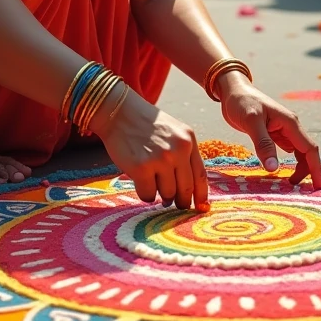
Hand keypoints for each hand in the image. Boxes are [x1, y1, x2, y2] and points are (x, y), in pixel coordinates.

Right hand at [92, 89, 207, 209]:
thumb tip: (190, 192)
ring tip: (151, 179)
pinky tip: (139, 180)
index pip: (200, 176)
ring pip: (167, 195)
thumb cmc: (146, 125)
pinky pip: (148, 195)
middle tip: (172, 202)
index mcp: (188, 140)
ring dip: (159, 194)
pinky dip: (144, 193)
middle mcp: (178, 150)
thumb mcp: (174, 132)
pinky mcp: (141, 168)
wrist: (119, 112)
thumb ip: (184, 155)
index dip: (201, 196)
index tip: (200, 208)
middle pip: (185, 190)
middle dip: (180, 201)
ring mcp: (160, 159)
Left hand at [218, 74, 320, 188]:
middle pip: (307, 152)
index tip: (318, 188)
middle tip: (304, 193)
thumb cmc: (241, 102)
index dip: (316, 169)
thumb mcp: (251, 122)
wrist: (232, 90)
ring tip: (291, 186)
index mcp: (290, 123)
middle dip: (309, 172)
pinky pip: (287, 150)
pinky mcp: (274, 133)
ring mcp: (283, 130)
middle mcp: (291, 127)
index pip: (310, 149)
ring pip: (298, 152)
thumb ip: (263, 144)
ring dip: (299, 168)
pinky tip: (282, 172)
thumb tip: (275, 168)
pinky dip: (289, 163)